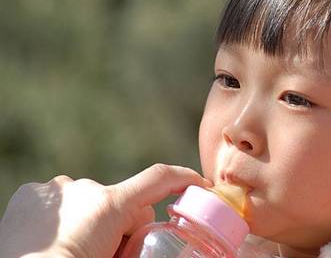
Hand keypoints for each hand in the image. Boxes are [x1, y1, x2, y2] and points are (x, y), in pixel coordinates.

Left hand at [0, 164, 211, 257]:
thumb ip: (138, 240)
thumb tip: (147, 235)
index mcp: (109, 206)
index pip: (159, 179)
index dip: (184, 178)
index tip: (199, 185)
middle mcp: (85, 188)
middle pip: (124, 202)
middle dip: (123, 225)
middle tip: (107, 255)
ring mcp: (57, 190)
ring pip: (90, 201)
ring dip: (89, 221)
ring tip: (72, 250)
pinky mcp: (33, 194)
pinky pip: (61, 200)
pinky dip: (63, 216)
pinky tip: (50, 237)